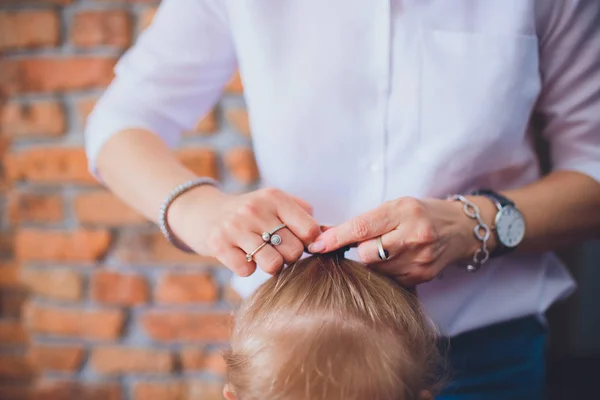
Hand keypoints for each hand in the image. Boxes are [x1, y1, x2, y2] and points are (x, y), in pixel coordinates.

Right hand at [169, 186, 319, 276]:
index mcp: (275, 197)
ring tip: (262, 255)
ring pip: (273, 264)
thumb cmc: (249, 214)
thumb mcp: (274, 203)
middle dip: (288, 257)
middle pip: (294, 251)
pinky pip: (247, 270)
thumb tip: (329, 232)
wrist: (203, 213)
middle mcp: (255, 209)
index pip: (310, 230)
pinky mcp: (218, 243)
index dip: (309, 244)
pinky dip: (247, 269)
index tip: (299, 244)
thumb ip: (302, 214)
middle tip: (276, 250)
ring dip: (270, 266)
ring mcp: (235, 226)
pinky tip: (241, 256)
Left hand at [308, 197, 484, 285]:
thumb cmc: (421, 213)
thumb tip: (325, 235)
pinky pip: (391, 280)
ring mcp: (420, 260)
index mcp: (404, 211)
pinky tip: (397, 260)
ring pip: (377, 269)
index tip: (316, 246)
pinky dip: (387, 271)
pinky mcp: (423, 277)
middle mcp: (415, 235)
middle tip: (368, 242)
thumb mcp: (395, 206)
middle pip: (368, 254)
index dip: (336, 238)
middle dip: (361, 250)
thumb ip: (365, 221)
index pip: (362, 228)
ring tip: (388, 249)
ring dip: (374, 262)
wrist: (461, 229)